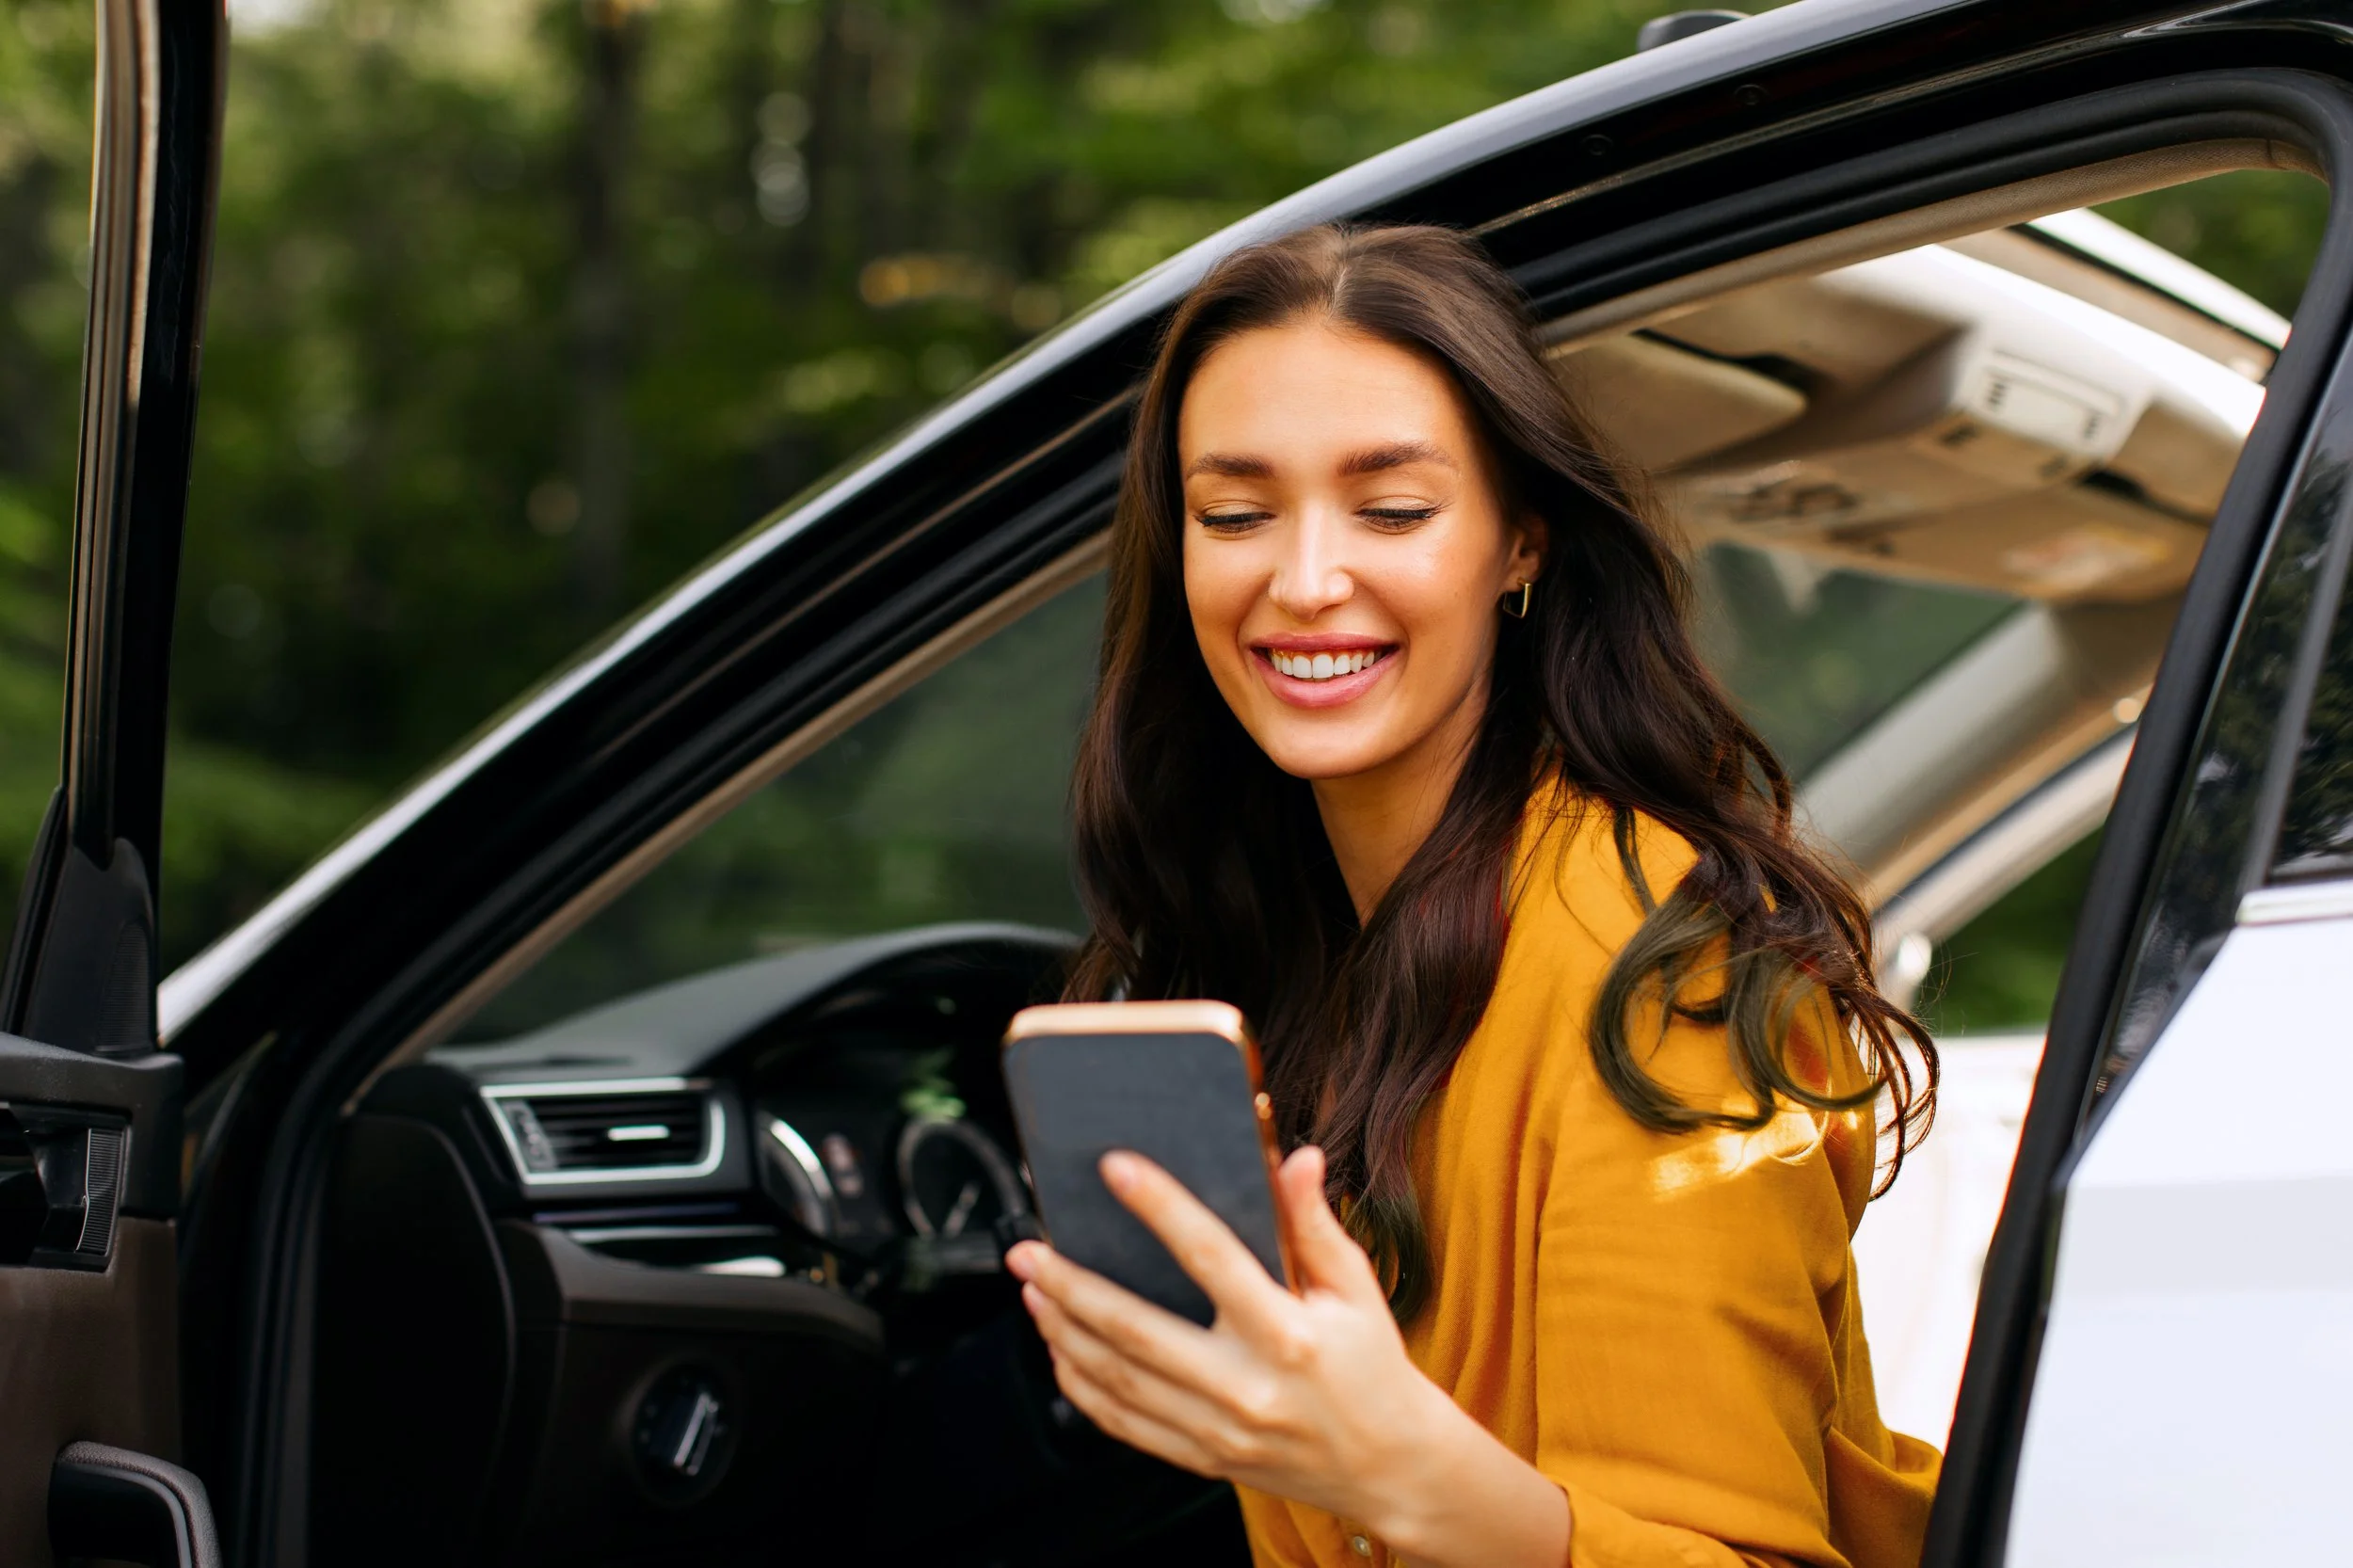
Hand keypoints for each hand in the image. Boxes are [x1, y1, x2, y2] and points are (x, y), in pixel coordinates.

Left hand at [1006, 1147, 1568, 1566]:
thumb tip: (1294, 1157)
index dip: (1158, 1206)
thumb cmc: (1373, 1366)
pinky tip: (1060, 1350)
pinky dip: (1081, 1387)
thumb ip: (1316, 1223)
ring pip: (1118, 1379)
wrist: (1391, 1467)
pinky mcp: (1204, 1459)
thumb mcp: (1357, 1288)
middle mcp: (1246, 1386)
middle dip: (1070, 1285)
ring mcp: (1219, 1431)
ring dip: (1064, 1330)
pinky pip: (1124, 1425)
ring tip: (1032, 1289)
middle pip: (1136, 1329)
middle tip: (1027, 1250)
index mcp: (1288, 1334)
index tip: (1114, 1167)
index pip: (1211, 1256)